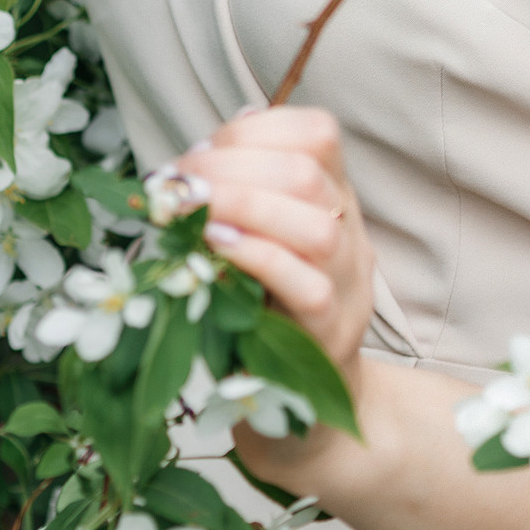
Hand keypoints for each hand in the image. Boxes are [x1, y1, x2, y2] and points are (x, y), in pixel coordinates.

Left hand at [172, 105, 374, 383]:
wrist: (311, 396)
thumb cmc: (269, 305)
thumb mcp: (262, 238)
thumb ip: (242, 195)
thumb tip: (203, 153)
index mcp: (335, 197)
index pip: (319, 135)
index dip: (255, 132)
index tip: (199, 153)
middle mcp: (350, 233)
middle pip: (310, 176)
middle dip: (232, 168)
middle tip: (180, 185)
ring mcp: (348, 285)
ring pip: (317, 229)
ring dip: (244, 207)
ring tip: (192, 212)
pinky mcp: (331, 333)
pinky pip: (308, 288)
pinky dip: (258, 258)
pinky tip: (216, 248)